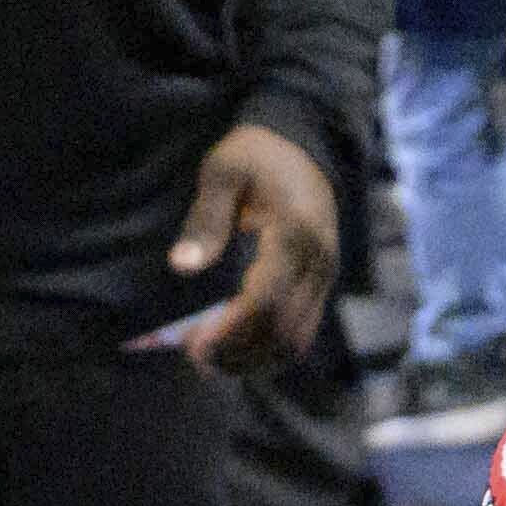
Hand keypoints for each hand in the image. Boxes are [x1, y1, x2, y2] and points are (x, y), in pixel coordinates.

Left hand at [149, 119, 343, 372]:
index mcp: (294, 233)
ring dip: (253, 361)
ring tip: (211, 360)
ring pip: (295, 342)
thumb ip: (205, 219)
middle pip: (282, 331)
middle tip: (193, 355)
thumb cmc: (254, 156)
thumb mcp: (222, 171)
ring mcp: (324, 276)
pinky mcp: (322, 285)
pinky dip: (269, 352)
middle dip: (237, 353)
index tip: (193, 345)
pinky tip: (236, 351)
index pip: (266, 301)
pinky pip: (301, 335)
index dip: (229, 331)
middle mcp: (317, 261)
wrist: (303, 145)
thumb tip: (181, 266)